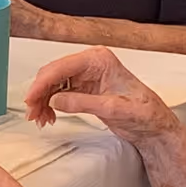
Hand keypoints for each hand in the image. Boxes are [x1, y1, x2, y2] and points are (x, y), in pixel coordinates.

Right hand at [23, 46, 176, 144]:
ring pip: (52, 84)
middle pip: (53, 74)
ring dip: (43, 101)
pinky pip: (58, 93)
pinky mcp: (84, 88)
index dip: (42, 84)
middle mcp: (90, 64)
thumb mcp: (114, 108)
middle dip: (39, 94)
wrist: (154, 127)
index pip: (61, 67)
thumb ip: (83, 102)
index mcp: (99, 60)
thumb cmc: (145, 113)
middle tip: (32, 112)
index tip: (31, 99)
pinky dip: (50, 104)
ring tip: (41, 119)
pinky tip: (49, 116)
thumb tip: (56, 100)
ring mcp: (86, 75)